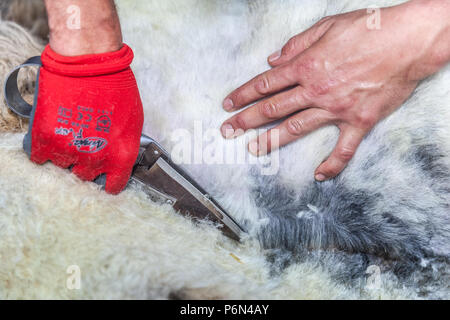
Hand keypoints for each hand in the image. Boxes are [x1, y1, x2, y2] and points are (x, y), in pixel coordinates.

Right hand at [25, 44, 143, 193]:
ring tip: (70, 128)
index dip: (108, 178)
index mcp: (122, 156)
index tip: (104, 174)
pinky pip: (38, 157)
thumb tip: (119, 159)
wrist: (87, 60)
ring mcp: (68, 150)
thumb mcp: (134, 120)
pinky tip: (53, 130)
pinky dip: (42, 147)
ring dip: (65, 152)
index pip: (114, 186)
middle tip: (85, 139)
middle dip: (86, 161)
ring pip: (63, 166)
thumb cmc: (114, 84)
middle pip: (86, 176)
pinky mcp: (44, 138)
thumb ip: (125, 145)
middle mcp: (96, 158)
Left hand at [221, 0, 449, 180]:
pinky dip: (332, 164)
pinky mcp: (359, 121)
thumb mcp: (328, 26)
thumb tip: (273, 60)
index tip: (228, 105)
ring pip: (296, 128)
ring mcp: (336, 108)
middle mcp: (315, 89)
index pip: (265, 83)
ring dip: (272, 140)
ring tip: (253, 149)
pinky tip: (320, 176)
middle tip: (228, 131)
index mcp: (306, 65)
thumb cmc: (370, 29)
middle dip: (246, 120)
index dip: (243, 95)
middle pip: (273, 107)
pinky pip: (343, 149)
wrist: (409, 40)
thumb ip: (296, 45)